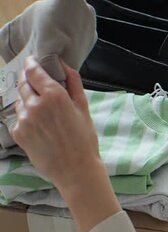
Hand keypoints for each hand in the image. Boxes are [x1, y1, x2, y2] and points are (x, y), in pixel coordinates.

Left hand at [11, 56, 99, 190]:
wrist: (75, 170)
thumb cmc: (84, 139)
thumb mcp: (84, 108)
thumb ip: (73, 82)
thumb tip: (64, 64)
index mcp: (54, 95)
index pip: (33, 71)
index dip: (31, 64)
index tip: (32, 62)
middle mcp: (35, 105)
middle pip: (23, 84)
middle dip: (28, 80)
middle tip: (36, 83)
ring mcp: (24, 119)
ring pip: (20, 101)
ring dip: (28, 100)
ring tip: (43, 112)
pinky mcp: (18, 133)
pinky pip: (18, 118)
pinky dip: (26, 117)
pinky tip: (40, 127)